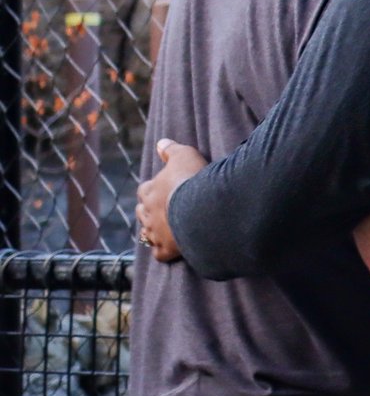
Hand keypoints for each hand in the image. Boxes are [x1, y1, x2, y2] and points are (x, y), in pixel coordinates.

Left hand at [137, 140, 209, 263]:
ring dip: (154, 232)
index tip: (163, 189)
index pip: (145, 190)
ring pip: (147, 234)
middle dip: (150, 212)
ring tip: (166, 230)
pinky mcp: (166, 249)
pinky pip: (160, 253)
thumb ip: (171, 150)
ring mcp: (155, 233)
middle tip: (164, 210)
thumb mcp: (184, 156)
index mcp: (150, 191)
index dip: (153, 190)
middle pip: (143, 213)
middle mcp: (148, 213)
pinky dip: (164, 251)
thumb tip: (160, 142)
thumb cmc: (192, 180)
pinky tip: (172, 249)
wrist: (201, 208)